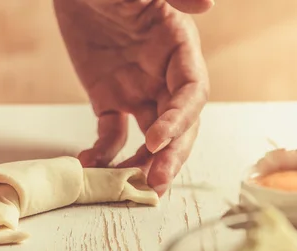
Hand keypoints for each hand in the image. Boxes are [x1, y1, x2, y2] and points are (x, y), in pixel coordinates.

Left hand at [55, 0, 210, 195]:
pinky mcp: (110, 99)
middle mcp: (164, 76)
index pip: (192, 92)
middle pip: (179, 124)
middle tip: (154, 183)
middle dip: (170, 155)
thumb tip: (208, 4)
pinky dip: (104, 152)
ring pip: (150, 137)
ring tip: (128, 186)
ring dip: (143, 163)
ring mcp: (137, 91)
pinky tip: (89, 162)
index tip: (156, 139)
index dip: (179, 119)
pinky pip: (112, 133)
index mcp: (179, 48)